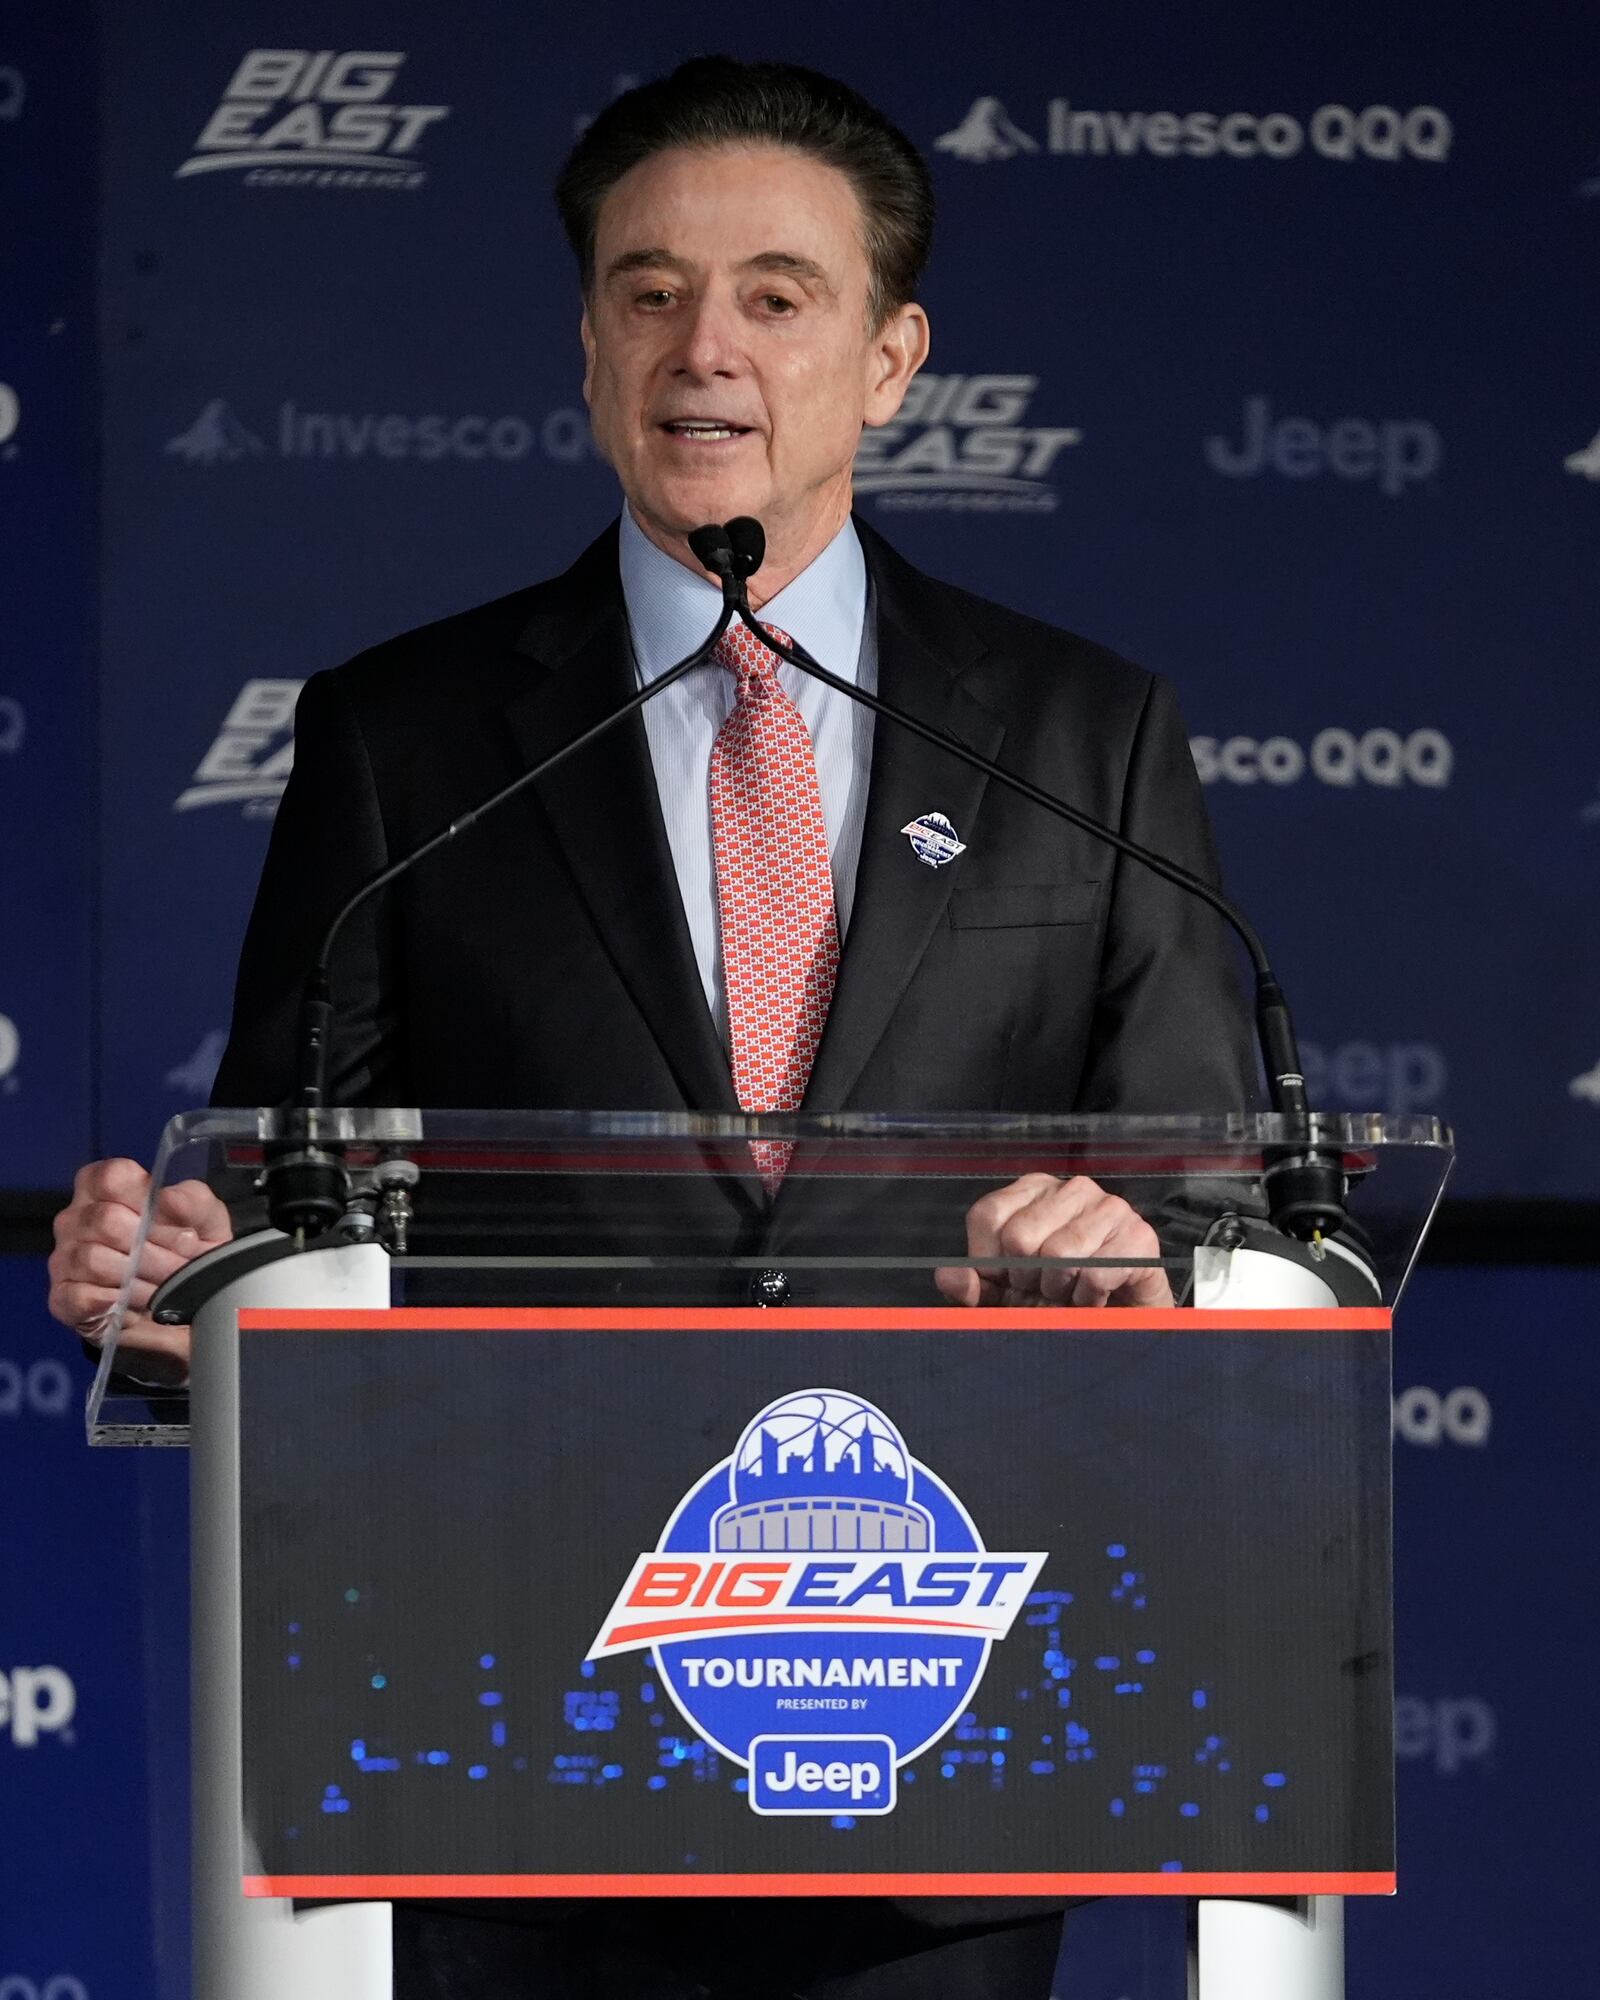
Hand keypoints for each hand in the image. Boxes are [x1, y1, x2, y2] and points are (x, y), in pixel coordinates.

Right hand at [48, 1159, 233, 1381]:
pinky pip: (77, 1296)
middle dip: (153, 1249)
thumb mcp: (205, 1220)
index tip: (176, 1223)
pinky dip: (113, 1303)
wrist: (183, 1306)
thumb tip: (169, 1198)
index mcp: (105, 1187)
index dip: (146, 1200)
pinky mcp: (63, 1297)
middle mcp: (77, 1217)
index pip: (111, 1177)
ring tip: (162, 1288)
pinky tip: (134, 1306)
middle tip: (178, 1265)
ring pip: (93, 1259)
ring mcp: (65, 1256)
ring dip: (138, 1279)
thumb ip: (193, 1201)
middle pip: (105, 1220)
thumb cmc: (188, 1250)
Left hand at [935, 1172, 1173, 1308]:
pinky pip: (1095, 1274)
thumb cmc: (1061, 1301)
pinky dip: (1088, 1300)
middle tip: (1044, 1291)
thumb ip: (972, 1285)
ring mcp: (1109, 1207)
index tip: (1006, 1281)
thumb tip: (948, 1277)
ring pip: (1059, 1255)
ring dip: (1060, 1292)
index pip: (988, 1215)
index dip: (989, 1260)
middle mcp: (1071, 1189)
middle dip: (1027, 1279)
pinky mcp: (1139, 1236)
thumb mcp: (1003, 1296)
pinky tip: (1094, 1299)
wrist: (1123, 1323)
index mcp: (1032, 1190)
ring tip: (1070, 1294)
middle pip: (1020, 1236)